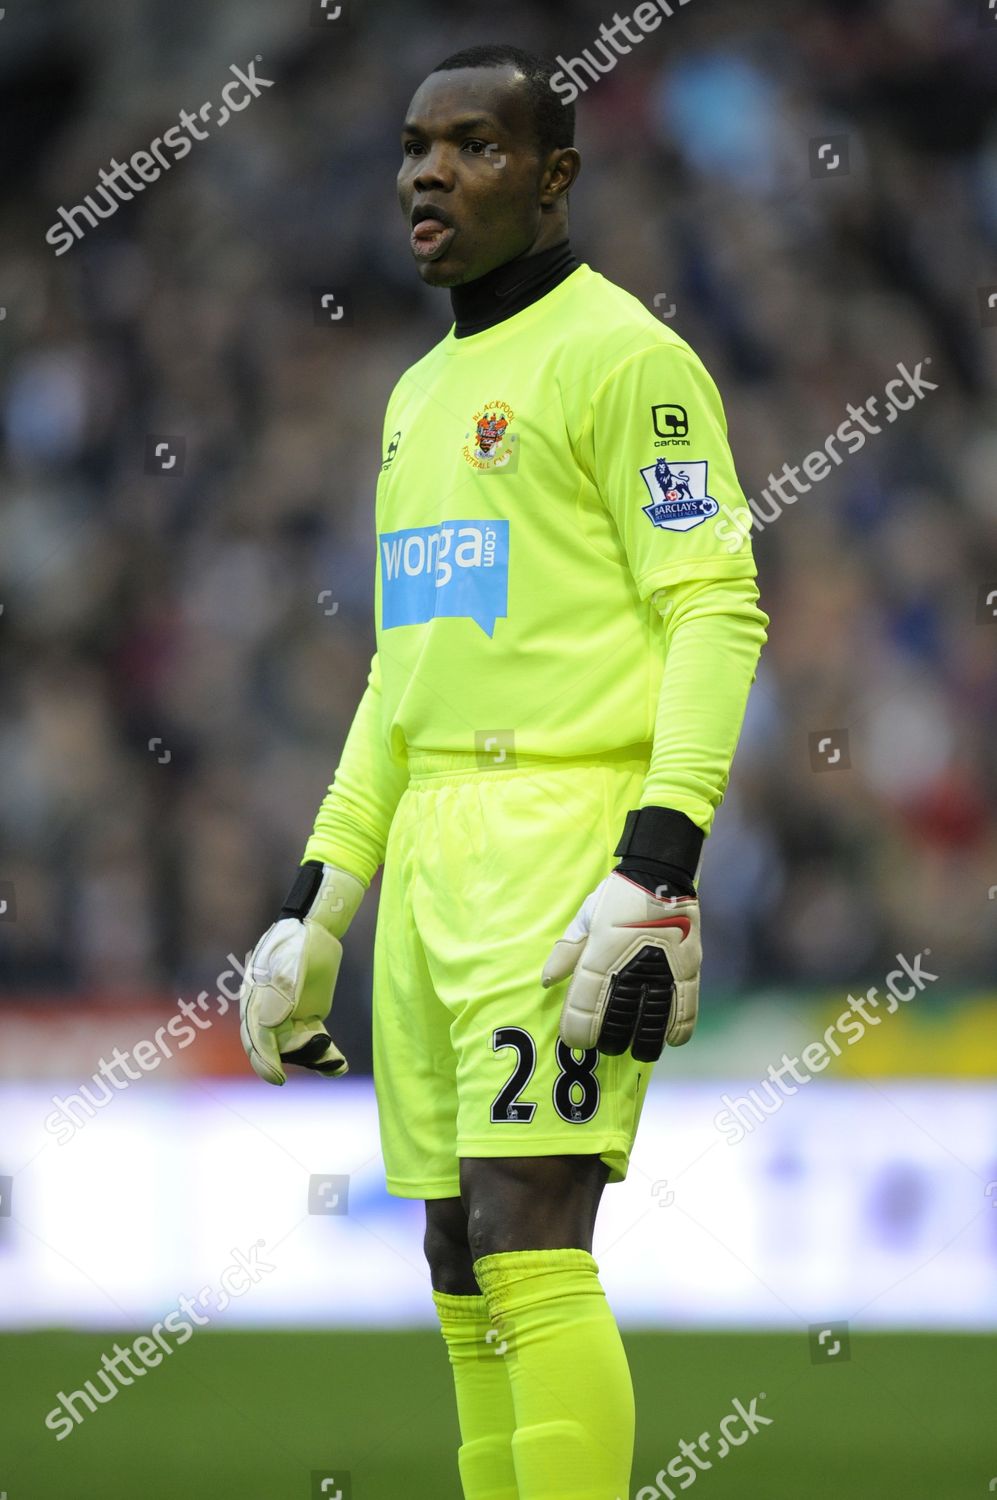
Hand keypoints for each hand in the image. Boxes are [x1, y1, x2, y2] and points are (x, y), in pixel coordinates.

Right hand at [239, 864, 364, 1084]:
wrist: (314, 927)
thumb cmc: (297, 940)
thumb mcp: (289, 962)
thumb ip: (281, 992)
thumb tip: (270, 1024)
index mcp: (255, 1003)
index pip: (256, 1038)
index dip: (265, 1060)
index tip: (278, 1079)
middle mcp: (268, 1015)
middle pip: (278, 1048)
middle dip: (300, 1058)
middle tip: (327, 1058)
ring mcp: (288, 1018)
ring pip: (298, 1049)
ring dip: (316, 1058)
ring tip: (337, 1063)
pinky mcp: (308, 1018)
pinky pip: (315, 1042)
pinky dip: (327, 1054)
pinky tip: (340, 1066)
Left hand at [541, 871, 700, 1062]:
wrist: (662, 874)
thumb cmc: (618, 895)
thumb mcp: (585, 918)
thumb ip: (567, 952)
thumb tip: (547, 980)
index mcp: (600, 958)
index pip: (583, 1011)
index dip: (576, 1032)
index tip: (575, 1040)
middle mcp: (631, 971)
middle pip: (617, 1025)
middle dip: (608, 1040)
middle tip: (605, 1043)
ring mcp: (664, 973)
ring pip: (652, 1026)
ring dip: (641, 1042)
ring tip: (635, 1048)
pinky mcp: (689, 972)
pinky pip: (686, 1012)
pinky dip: (677, 1031)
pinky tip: (668, 1038)